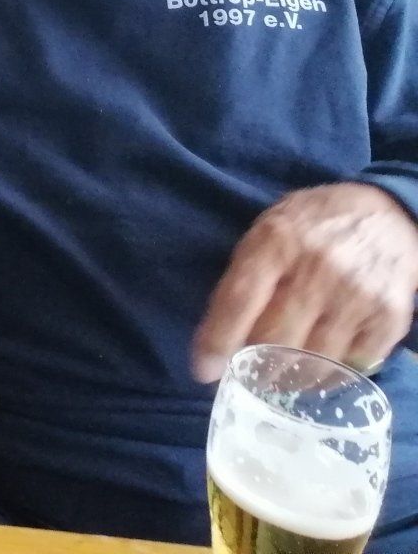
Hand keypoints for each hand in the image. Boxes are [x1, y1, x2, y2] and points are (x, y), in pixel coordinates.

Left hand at [193, 182, 417, 381]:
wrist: (386, 215)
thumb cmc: (313, 225)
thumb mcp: (268, 230)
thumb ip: (246, 274)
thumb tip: (219, 333)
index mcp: (276, 242)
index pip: (239, 300)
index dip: (218, 340)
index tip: (204, 371)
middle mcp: (318, 269)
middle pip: (275, 339)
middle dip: (256, 365)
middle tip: (250, 374)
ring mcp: (357, 295)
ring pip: (314, 360)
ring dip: (293, 376)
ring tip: (283, 375)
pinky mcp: (389, 318)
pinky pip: (353, 366)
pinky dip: (332, 375)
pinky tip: (321, 366)